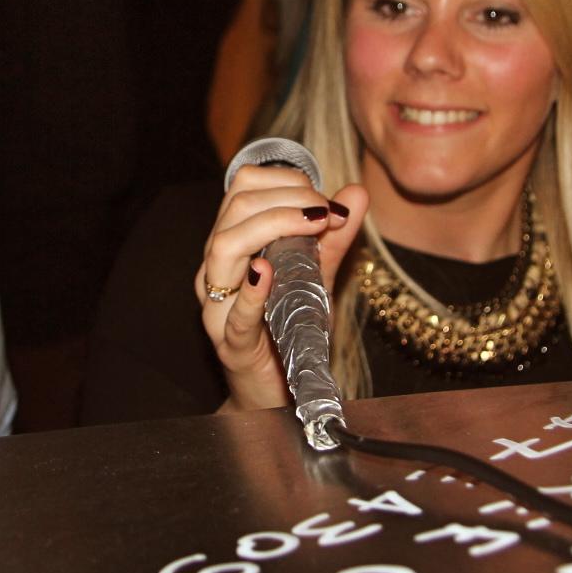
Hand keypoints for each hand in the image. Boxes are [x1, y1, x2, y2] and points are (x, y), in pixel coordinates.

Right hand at [197, 164, 368, 411]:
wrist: (278, 391)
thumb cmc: (289, 328)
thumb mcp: (316, 277)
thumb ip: (334, 237)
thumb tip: (356, 192)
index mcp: (231, 244)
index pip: (242, 188)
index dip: (285, 181)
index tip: (326, 199)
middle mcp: (216, 268)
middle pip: (234, 209)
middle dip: (285, 198)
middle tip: (327, 212)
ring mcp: (217, 305)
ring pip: (223, 247)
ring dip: (271, 226)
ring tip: (313, 225)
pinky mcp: (230, 343)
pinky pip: (234, 312)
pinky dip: (251, 290)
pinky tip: (267, 272)